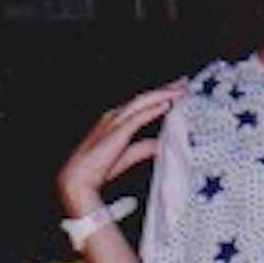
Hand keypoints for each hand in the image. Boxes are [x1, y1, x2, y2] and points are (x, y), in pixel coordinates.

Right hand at [57, 79, 186, 214]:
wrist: (78, 180)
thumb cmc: (97, 168)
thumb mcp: (127, 156)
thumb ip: (143, 148)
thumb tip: (160, 145)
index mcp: (117, 120)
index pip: (143, 103)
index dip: (162, 95)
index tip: (178, 91)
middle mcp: (116, 116)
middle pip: (146, 97)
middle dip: (166, 89)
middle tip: (185, 83)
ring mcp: (115, 121)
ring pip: (143, 101)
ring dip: (163, 94)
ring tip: (181, 90)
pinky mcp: (117, 132)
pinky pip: (138, 116)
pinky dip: (153, 109)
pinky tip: (166, 104)